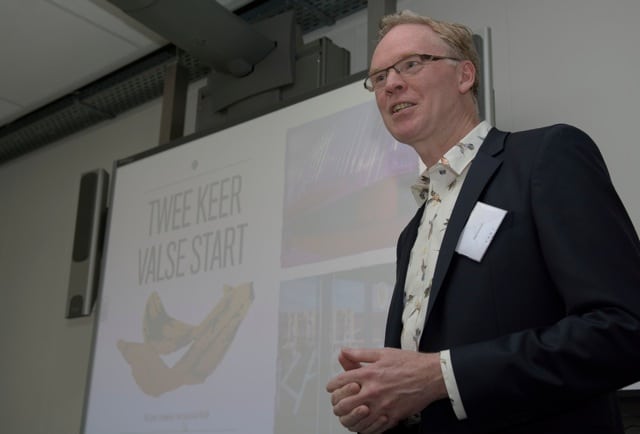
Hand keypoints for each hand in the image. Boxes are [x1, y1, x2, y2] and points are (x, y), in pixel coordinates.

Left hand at [326, 348, 446, 432]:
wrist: (431, 376)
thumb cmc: (410, 363)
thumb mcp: (382, 353)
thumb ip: (360, 354)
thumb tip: (344, 352)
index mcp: (369, 374)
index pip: (339, 382)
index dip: (332, 386)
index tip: (332, 387)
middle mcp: (373, 391)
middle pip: (343, 404)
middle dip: (336, 404)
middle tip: (338, 402)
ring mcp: (382, 406)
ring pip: (355, 420)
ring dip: (348, 418)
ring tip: (348, 414)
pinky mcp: (392, 417)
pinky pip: (372, 428)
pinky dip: (364, 427)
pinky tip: (363, 422)